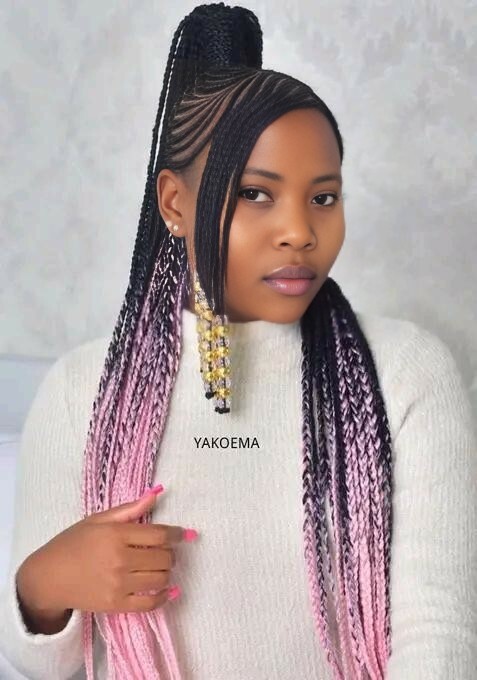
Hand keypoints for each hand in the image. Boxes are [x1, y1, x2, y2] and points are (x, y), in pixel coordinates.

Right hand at [16, 489, 193, 617]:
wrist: (48, 577)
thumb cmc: (72, 543)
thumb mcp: (97, 519)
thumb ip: (129, 509)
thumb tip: (155, 495)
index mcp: (116, 535)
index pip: (160, 534)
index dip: (177, 533)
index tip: (184, 534)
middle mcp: (120, 559)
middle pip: (164, 557)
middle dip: (171, 552)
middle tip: (166, 550)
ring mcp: (119, 584)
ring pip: (161, 578)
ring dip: (167, 572)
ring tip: (161, 566)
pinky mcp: (116, 605)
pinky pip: (150, 603)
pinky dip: (164, 597)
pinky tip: (169, 590)